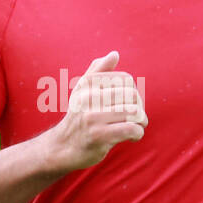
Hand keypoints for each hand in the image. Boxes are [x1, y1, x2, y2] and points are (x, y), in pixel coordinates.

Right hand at [45, 51, 146, 170]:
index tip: (129, 104)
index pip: (125, 79)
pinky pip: (130, 129)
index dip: (133, 91)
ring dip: (141, 122)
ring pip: (134, 112)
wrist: (61, 148)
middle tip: (136, 118)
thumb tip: (114, 54)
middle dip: (140, 108)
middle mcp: (88, 98)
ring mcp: (92, 117)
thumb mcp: (82, 91)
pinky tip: (133, 137)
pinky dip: (138, 133)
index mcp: (88, 84)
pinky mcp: (97, 136)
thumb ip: (98, 71)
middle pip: (132, 95)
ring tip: (136, 127)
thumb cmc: (78, 118)